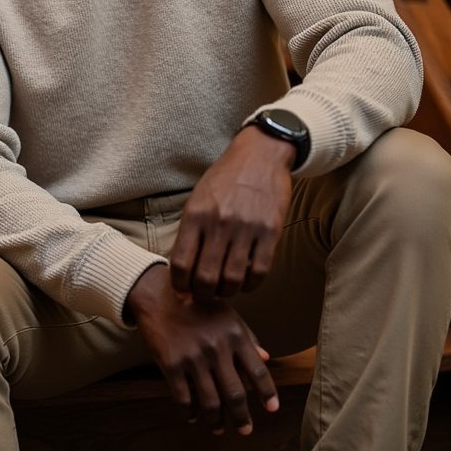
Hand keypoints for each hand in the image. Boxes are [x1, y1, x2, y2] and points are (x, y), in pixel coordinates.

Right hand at [127, 265, 278, 433]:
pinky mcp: (171, 364)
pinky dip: (189, 412)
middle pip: (235, 394)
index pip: (258, 371)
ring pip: (210, 402)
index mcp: (234, 334)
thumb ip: (247, 336)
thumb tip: (266, 359)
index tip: (272, 409)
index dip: (267, 393)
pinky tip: (192, 416)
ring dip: (216, 421)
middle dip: (242, 417)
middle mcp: (216, 348)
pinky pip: (184, 399)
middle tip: (245, 430)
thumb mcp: (226, 313)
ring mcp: (193, 357)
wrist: (157, 293)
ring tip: (219, 429)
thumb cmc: (196, 302)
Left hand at [170, 127, 293, 303]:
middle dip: (202, 295)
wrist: (260, 155)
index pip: (181, 263)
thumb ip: (190, 232)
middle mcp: (219, 222)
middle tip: (205, 295)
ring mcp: (246, 227)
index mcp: (196, 214)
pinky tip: (245, 281)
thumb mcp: (198, 198)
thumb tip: (183, 271)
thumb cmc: (224, 179)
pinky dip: (250, 284)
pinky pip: (259, 271)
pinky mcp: (271, 231)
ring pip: (232, 280)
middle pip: (205, 278)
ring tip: (224, 289)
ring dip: (227, 292)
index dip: (180, 286)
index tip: (183, 292)